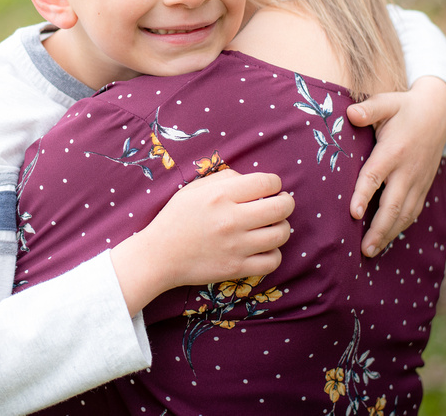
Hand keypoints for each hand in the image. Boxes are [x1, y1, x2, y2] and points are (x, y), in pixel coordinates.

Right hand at [110, 170, 293, 315]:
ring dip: (282, 227)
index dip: (274, 183)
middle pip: (281, 207)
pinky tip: (264, 248)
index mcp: (220, 195)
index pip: (267, 182)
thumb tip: (252, 180)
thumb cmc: (176, 218)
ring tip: (273, 226)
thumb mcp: (194, 189)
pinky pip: (273, 261)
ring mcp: (236, 246)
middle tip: (281, 204)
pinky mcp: (236, 268)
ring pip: (281, 234)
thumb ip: (225, 178)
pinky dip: (274, 253)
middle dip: (286, 202)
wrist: (159, 255)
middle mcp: (231, 219)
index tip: (270, 188)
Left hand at [348, 76, 445, 256]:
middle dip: (379, 229)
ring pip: (405, 213)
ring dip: (389, 233)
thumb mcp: (387, 102)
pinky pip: (413, 210)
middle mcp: (407, 170)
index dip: (364, 195)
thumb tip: (350, 113)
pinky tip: (388, 238)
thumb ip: (369, 109)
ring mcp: (418, 180)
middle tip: (364, 250)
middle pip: (393, 204)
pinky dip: (401, 226)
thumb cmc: (404, 107)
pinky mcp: (423, 185)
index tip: (353, 213)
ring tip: (371, 251)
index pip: (375, 176)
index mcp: (394, 150)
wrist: (439, 113)